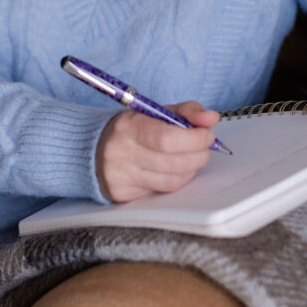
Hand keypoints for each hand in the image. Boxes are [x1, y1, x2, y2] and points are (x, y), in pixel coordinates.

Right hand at [96, 101, 219, 202]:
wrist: (94, 149)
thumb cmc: (132, 128)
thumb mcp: (155, 112)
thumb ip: (186, 112)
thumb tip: (212, 118)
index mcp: (129, 127)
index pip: (167, 138)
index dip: (194, 139)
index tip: (207, 134)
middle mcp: (123, 154)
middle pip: (172, 162)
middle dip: (198, 155)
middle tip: (206, 146)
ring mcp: (123, 177)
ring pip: (171, 181)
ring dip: (191, 169)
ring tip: (194, 157)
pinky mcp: (124, 195)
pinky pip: (162, 192)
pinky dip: (178, 180)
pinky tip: (179, 170)